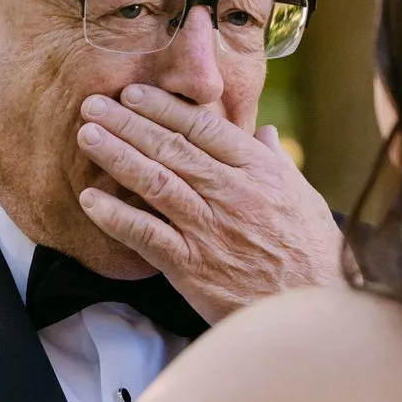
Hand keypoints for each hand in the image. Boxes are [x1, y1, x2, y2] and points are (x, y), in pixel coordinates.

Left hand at [74, 83, 343, 323]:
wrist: (314, 308)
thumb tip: (264, 133)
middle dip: (128, 122)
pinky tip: (90, 202)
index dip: (163, 107)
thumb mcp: (304, 197)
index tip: (133, 93)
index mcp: (258, 170)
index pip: (203, 127)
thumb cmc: (313, 253)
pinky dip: (117, 217)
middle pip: (171, 147)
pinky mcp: (193, 266)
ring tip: (87, 136)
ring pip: (155, 182)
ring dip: (116, 156)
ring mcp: (210, 229)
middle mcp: (232, 193)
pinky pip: (147, 235)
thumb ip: (276, 162)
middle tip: (93, 105)